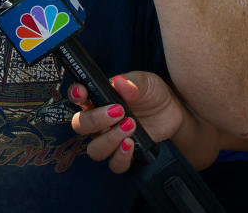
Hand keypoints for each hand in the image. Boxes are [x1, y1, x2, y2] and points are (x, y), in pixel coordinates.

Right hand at [69, 72, 185, 173]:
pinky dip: (120, 157)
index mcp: (98, 98)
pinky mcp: (124, 154)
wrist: (173, 111)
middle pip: (80, 125)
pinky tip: (131, 144)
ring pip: (94, 149)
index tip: (82, 93)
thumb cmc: (152, 93)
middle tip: (118, 111)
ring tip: (130, 126)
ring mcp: (110, 139)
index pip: (77, 96)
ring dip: (109, 140)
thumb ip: (132, 83)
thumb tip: (119, 82)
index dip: (75, 95)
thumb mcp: (146, 82)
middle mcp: (99, 121)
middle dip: (95, 120)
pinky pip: (114, 164)